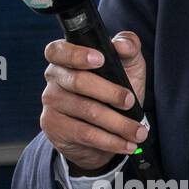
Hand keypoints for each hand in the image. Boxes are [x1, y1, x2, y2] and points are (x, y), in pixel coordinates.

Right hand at [40, 31, 147, 173]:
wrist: (103, 131)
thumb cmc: (114, 90)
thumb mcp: (127, 67)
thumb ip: (128, 48)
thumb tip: (122, 44)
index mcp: (65, 57)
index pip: (59, 51)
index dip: (77, 54)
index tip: (100, 59)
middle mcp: (53, 78)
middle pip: (78, 82)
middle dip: (109, 93)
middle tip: (130, 102)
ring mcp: (50, 102)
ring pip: (85, 111)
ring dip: (117, 123)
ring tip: (138, 132)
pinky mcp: (53, 126)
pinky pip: (84, 133)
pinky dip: (110, 140)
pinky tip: (126, 144)